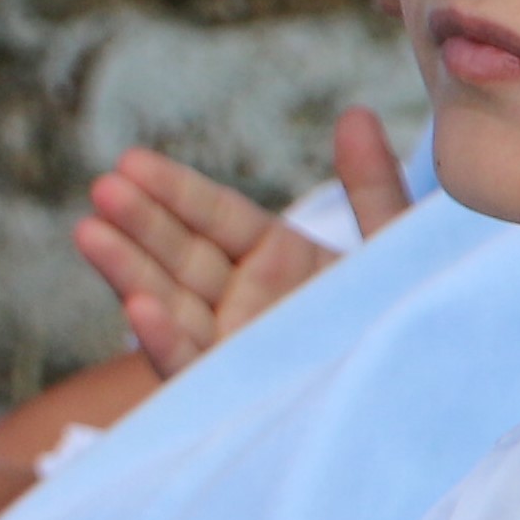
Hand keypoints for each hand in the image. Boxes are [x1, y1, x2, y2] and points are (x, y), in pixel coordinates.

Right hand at [69, 108, 409, 374]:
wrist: (430, 406)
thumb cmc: (412, 325)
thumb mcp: (395, 251)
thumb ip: (372, 187)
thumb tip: (355, 113)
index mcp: (279, 259)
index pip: (215, 216)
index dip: (174, 191)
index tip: (131, 162)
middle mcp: (246, 301)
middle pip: (181, 254)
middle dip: (140, 222)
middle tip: (104, 188)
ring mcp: (233, 347)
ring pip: (170, 303)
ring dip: (129, 271)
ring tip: (89, 232)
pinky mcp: (232, 395)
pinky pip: (192, 367)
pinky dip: (164, 342)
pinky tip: (138, 310)